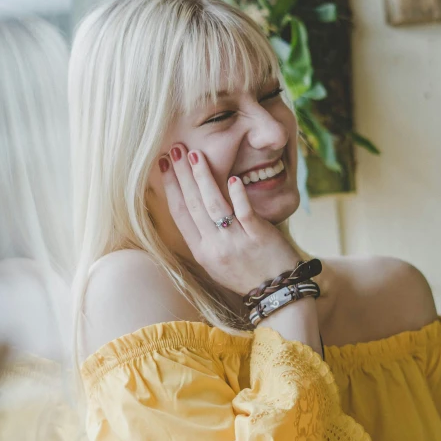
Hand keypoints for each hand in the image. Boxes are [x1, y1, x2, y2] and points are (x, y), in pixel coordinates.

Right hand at [159, 144, 300, 296]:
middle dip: (182, 174)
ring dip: (203, 177)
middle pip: (193, 204)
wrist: (277, 292)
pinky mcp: (258, 236)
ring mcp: (236, 241)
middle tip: (175, 149)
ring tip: (195, 154)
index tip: (163, 164)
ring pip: (214, 205)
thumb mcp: (216, 261)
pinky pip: (245, 213)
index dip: (170, 187)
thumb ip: (204, 236)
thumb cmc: (247, 273)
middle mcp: (214, 246)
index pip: (180, 214)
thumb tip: (190, 204)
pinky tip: (232, 178)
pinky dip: (238, 195)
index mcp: (201, 251)